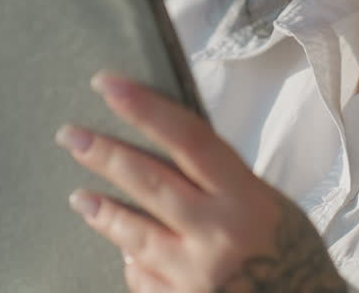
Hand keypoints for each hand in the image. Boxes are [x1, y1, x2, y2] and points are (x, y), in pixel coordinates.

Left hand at [55, 71, 346, 291]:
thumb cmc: (288, 250)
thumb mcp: (266, 203)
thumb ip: (218, 180)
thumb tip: (160, 148)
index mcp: (246, 199)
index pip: (187, 139)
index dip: (145, 108)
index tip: (107, 84)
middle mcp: (219, 235)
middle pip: (149, 183)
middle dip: (104, 154)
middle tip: (70, 135)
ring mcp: (197, 276)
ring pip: (134, 235)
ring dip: (102, 212)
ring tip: (79, 196)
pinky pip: (143, 278)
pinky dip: (135, 262)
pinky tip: (125, 251)